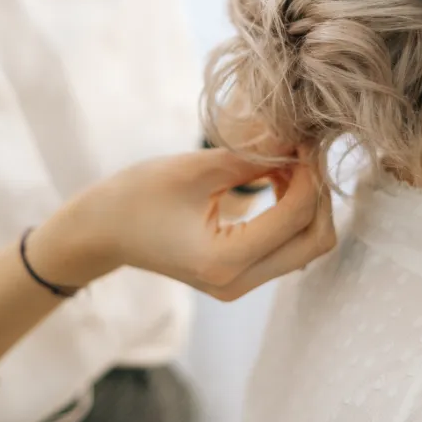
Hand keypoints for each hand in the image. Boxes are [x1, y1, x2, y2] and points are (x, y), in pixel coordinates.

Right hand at [29, 147, 333, 300]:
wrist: (102, 231)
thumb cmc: (136, 196)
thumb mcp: (194, 168)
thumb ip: (251, 155)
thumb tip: (297, 135)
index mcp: (225, 260)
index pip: (296, 217)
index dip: (311, 173)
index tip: (305, 138)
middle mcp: (239, 283)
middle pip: (314, 241)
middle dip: (319, 192)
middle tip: (304, 150)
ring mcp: (241, 285)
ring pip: (306, 246)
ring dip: (307, 201)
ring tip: (287, 160)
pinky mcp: (240, 276)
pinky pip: (287, 246)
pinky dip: (291, 211)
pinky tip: (277, 177)